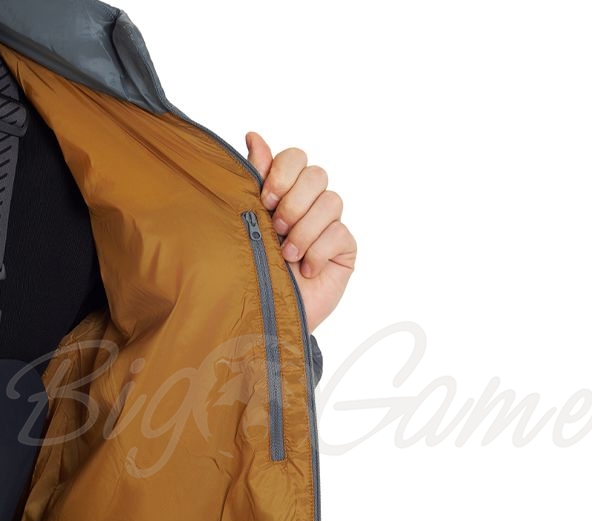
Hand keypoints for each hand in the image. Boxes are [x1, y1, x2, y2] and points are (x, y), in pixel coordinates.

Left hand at [245, 131, 355, 333]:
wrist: (265, 315)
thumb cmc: (252, 269)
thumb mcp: (247, 219)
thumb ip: (254, 178)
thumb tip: (253, 135)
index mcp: (283, 193)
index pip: (295, 158)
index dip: (283, 173)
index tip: (265, 199)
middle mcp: (308, 205)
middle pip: (317, 175)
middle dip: (293, 202)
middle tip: (276, 228)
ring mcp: (328, 227)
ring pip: (331, 202)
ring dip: (304, 230)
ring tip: (286, 256)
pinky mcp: (344, 250)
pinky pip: (339, 233)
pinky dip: (317, 252)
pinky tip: (304, 270)